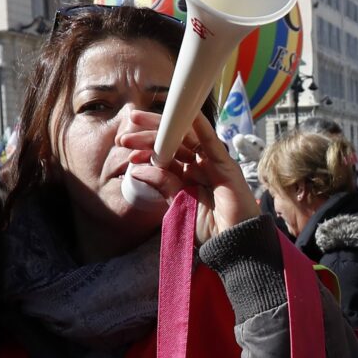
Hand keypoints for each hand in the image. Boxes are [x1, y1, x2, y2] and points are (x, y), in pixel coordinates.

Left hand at [118, 110, 258, 241]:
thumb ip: (163, 185)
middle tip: (125, 134)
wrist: (233, 243)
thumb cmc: (210, 228)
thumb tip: (137, 169)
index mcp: (186, 176)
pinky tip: (187, 114)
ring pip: (186, 138)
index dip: (145, 147)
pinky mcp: (226, 165)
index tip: (124, 144)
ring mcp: (212, 163)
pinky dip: (200, 126)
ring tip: (139, 121)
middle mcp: (198, 166)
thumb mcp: (178, 204)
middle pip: (172, 143)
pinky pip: (211, 141)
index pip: (164, 154)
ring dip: (164, 126)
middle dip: (147, 135)